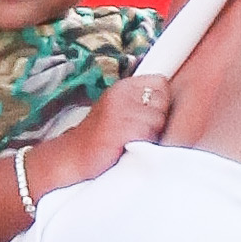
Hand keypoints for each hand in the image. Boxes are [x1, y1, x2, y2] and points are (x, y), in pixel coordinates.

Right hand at [30, 71, 171, 195]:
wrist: (71, 158)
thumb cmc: (99, 140)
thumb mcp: (119, 111)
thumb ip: (141, 103)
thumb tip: (170, 101)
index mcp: (123, 87)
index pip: (161, 83)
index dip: (161, 103)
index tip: (147, 117)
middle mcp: (121, 93)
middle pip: (164, 101)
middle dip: (158, 119)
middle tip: (138, 133)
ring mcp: (120, 110)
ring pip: (158, 119)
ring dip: (151, 135)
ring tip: (131, 141)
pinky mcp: (119, 128)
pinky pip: (148, 134)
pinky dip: (143, 144)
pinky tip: (128, 147)